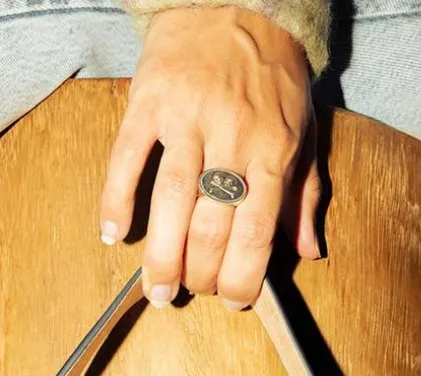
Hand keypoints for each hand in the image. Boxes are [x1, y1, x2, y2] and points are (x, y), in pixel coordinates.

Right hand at [99, 7, 320, 309]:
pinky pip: (127, 157)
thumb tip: (308, 251)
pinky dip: (117, 199)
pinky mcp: (149, 99)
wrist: (237, 0)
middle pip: (211, 225)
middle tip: (188, 295)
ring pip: (172, 200)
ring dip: (161, 255)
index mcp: (273, 151)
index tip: (232, 301)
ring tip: (155, 289)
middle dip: (199, 274)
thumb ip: (304, 195)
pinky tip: (113, 235)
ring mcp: (188, 117)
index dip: (242, 276)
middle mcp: (232, 137)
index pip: (257, 232)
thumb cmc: (273, 77)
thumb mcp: (303, 133)